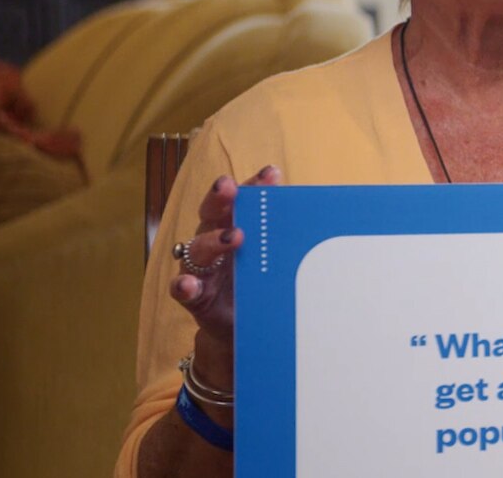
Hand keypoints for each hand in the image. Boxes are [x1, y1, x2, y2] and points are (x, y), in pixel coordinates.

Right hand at [169, 165, 281, 388]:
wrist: (243, 328)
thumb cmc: (260, 284)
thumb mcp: (274, 260)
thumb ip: (286, 238)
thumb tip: (320, 214)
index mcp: (234, 227)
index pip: (241, 201)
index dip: (253, 185)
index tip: (271, 173)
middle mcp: (214, 243)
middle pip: (211, 214)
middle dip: (220, 198)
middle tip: (229, 187)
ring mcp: (202, 269)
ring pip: (197, 249)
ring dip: (212, 240)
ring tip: (232, 237)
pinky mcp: (195, 297)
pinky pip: (182, 290)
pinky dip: (184, 286)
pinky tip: (189, 285)